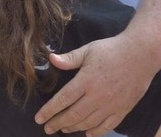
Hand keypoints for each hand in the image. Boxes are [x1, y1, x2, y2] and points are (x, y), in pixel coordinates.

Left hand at [35, 33, 154, 135]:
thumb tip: (51, 58)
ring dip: (74, 127)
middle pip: (73, 114)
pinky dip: (96, 132)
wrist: (140, 55)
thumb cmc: (111, 50)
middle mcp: (97, 96)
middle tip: (47, 128)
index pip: (63, 99)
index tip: (39, 118)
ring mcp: (111, 105)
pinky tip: (87, 133)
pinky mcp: (123, 109)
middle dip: (57, 122)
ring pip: (88, 122)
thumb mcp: (87, 50)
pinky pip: (108, 125)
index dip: (49, 110)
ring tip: (63, 129)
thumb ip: (69, 58)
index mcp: (86, 81)